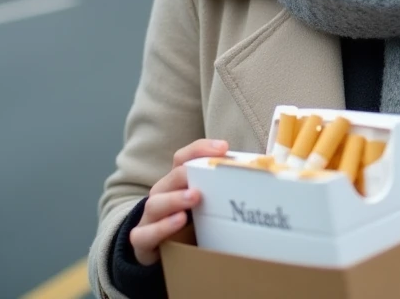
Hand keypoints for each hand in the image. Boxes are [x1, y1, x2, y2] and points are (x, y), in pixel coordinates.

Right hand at [129, 138, 228, 265]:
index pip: (182, 158)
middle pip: (171, 178)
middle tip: (208, 173)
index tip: (223, 147)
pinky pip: (146, 233)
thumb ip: (221, 191)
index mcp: (176, 183)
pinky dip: (162, 227)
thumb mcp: (204, 205)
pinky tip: (179, 222)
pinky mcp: (142, 239)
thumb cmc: (189, 224)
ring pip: (156, 203)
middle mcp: (161, 195)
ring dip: (176, 199)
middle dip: (188, 174)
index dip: (201, 149)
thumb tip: (257, 178)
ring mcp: (149, 217)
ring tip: (195, 197)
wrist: (160, 252)